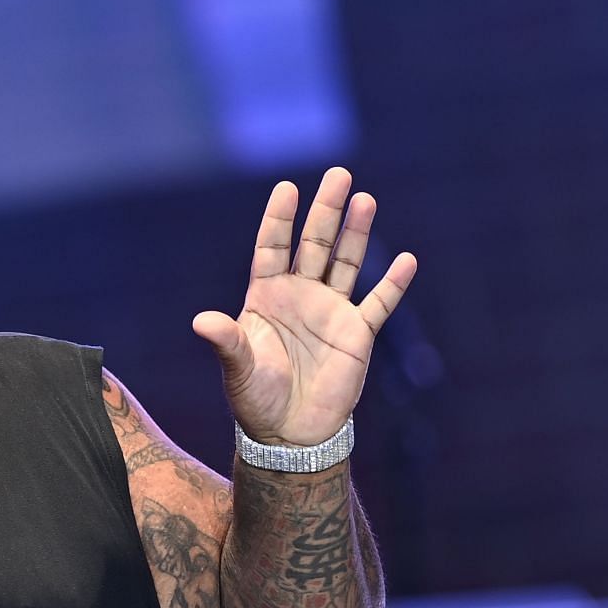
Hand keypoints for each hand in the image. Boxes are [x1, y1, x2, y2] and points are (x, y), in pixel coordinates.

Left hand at [193, 168, 416, 446]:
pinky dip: (393, 283)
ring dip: (356, 233)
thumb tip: (200, 321)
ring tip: (365, 199)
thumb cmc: (255, 399)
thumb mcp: (237, 368)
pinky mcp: (357, 334)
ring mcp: (330, 312)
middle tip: (338, 174)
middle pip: (314, 244)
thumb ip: (226, 341)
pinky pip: (378, 303)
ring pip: (346, 263)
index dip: (279, 220)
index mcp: (266, 297)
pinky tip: (406, 259)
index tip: (287, 187)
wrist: (288, 433)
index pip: (272, 248)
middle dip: (325, 211)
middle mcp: (300, 296)